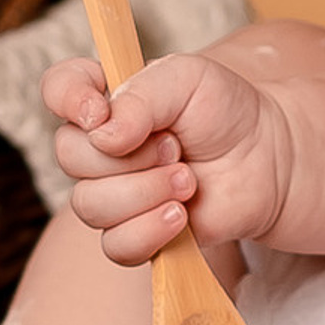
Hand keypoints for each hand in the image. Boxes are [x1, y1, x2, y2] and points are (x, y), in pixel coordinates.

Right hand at [45, 52, 291, 265]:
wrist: (266, 158)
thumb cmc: (224, 111)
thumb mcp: (188, 79)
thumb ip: (141, 97)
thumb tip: (102, 134)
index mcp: (106, 99)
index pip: (58, 89)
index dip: (68, 99)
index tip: (99, 110)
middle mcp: (99, 146)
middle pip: (70, 155)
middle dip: (129, 154)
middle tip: (176, 145)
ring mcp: (114, 193)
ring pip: (90, 204)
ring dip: (146, 191)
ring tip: (188, 180)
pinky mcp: (137, 234)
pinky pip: (116, 245)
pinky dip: (150, 230)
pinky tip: (181, 215)